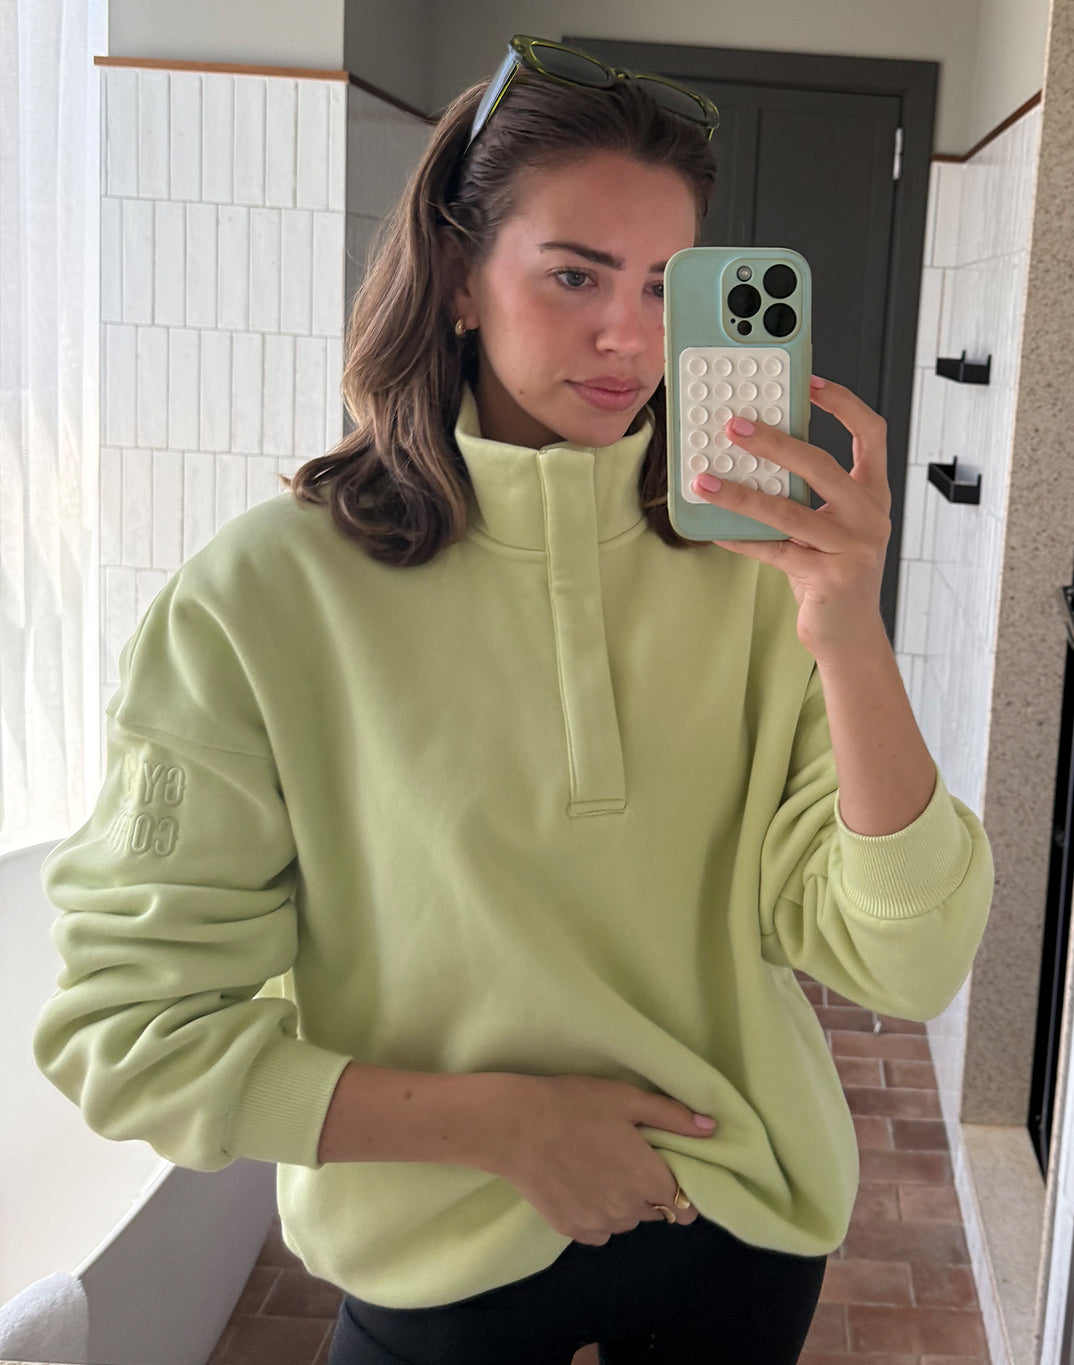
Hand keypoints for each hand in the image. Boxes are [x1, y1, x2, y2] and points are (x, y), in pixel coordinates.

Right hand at [489, 1074, 715, 1245]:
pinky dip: (596, 1214)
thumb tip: (712, 1129)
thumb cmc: (573, 1105)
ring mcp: (598, 1224)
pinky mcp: (570, 1230)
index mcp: (647, 1179)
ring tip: (599, 1167)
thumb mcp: (626, 1099)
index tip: (666, 1169)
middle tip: (625, 1158)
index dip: (683, 1190)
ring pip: (625, 1221)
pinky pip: (598, 1230)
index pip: (688, 1207)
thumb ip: (673, 1116)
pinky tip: (579, 1184)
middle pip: (654, 1211)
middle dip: (648, 1190)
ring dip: (622, 1203)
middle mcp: (628, 1210)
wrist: (513, 1125)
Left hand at [691, 376, 891, 658]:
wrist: (849, 633)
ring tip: (704, 481)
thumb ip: (806, 492)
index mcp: (873, 493)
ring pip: (789, 511)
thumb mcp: (829, 524)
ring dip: (741, 494)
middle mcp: (871, 516)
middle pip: (821, 465)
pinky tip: (713, 528)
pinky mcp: (831, 578)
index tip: (809, 381)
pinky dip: (740, 538)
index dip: (843, 402)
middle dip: (775, 443)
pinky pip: (775, 551)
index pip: (871, 432)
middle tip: (735, 426)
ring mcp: (854, 548)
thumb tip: (750, 454)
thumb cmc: (832, 570)